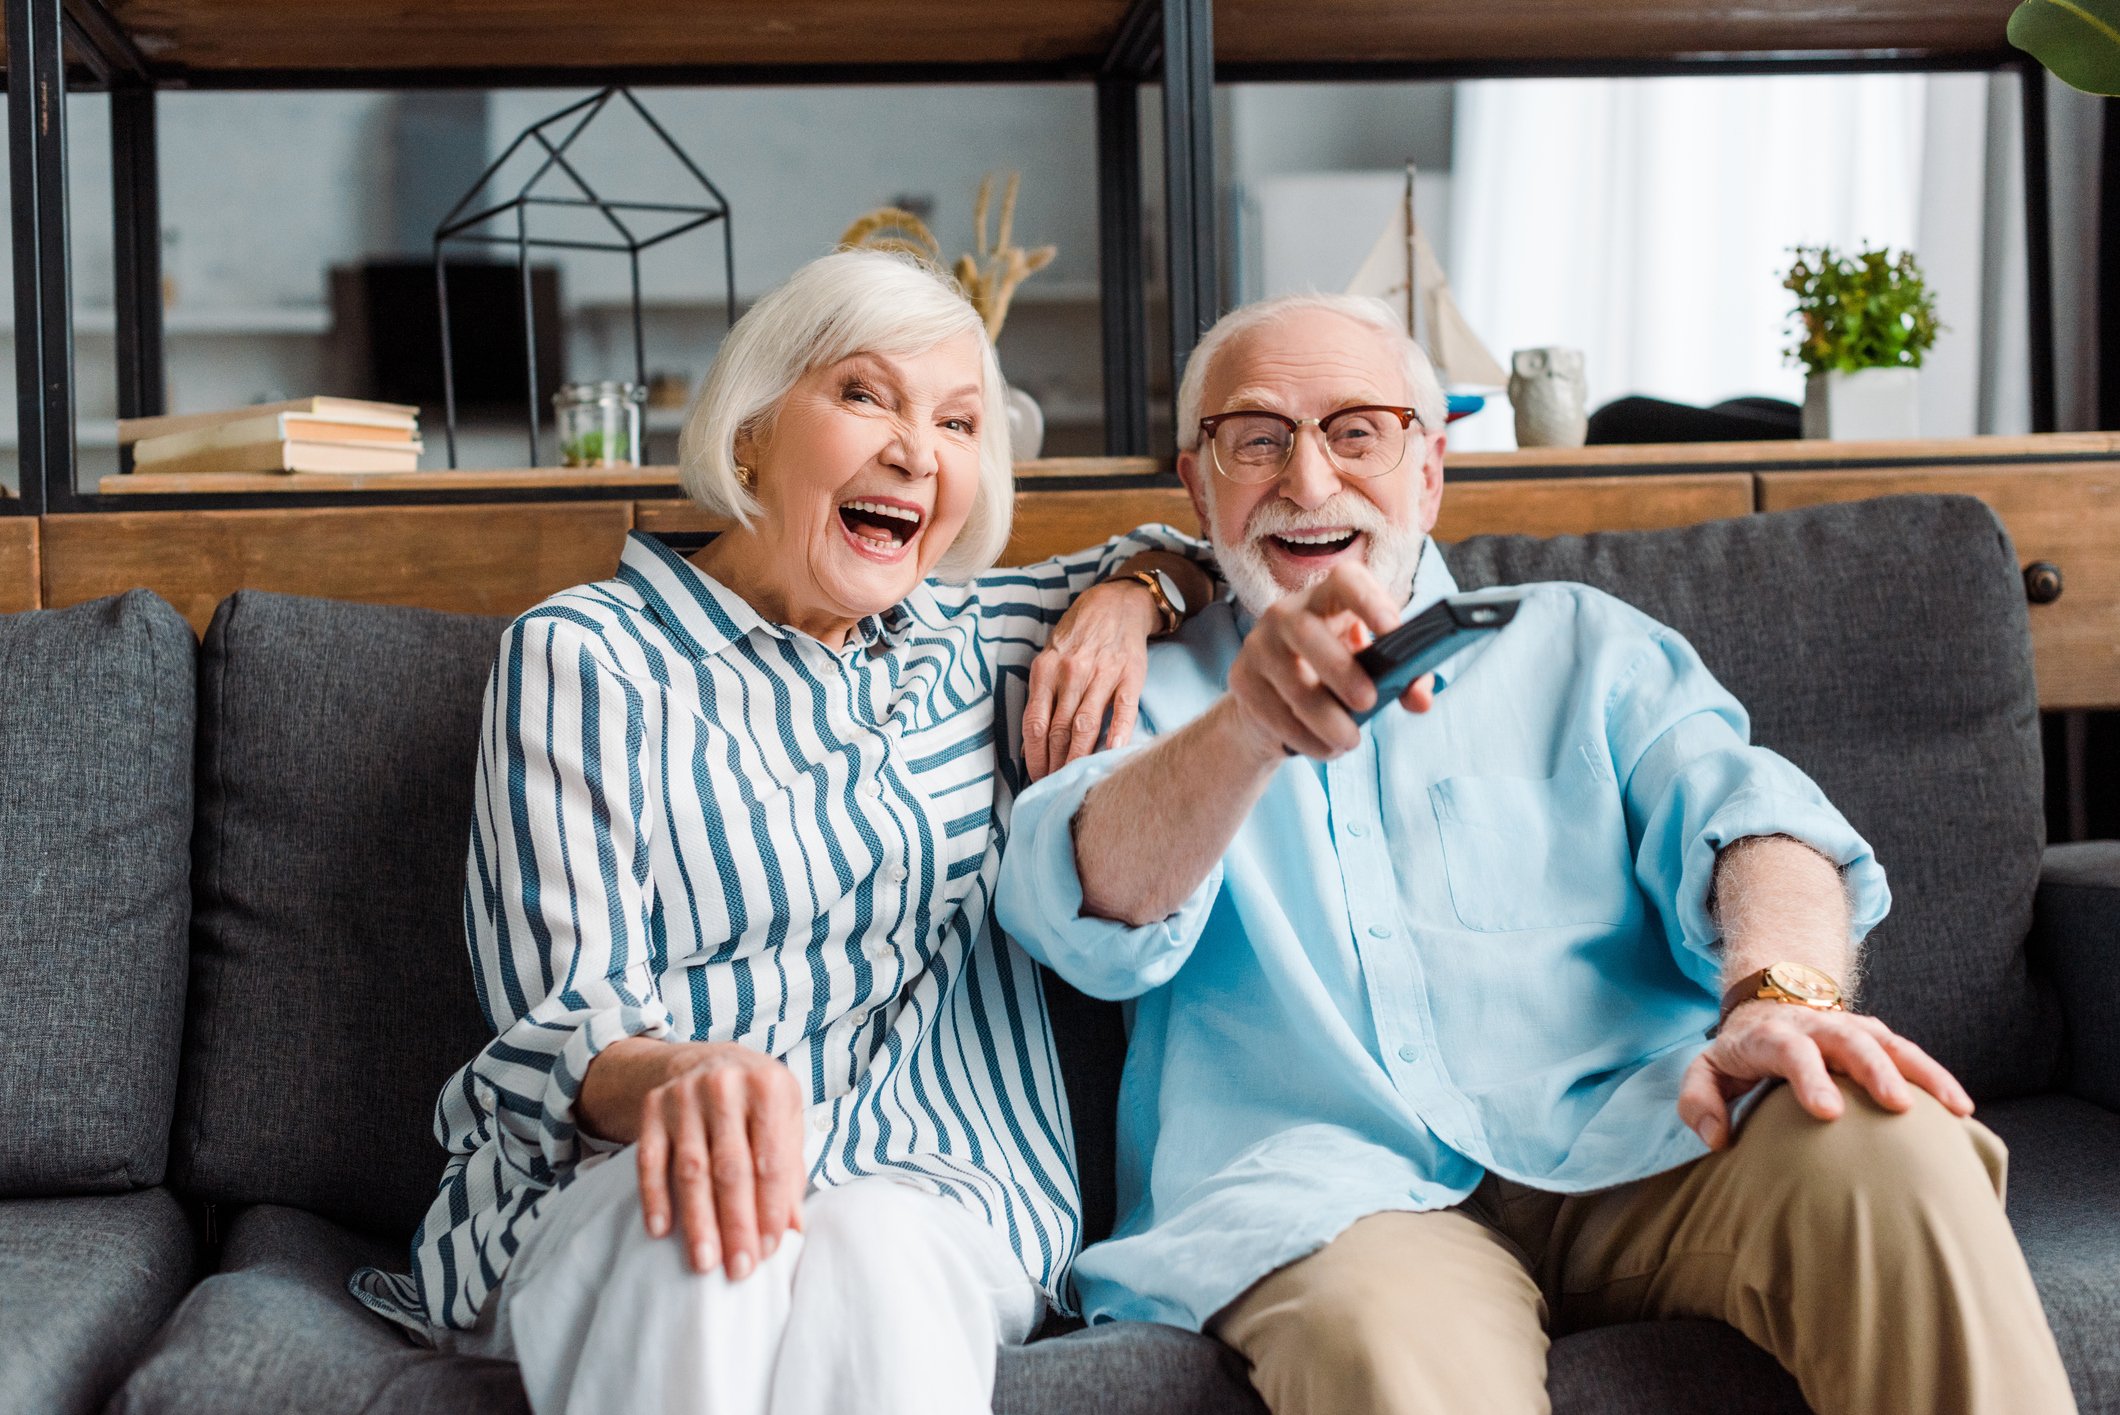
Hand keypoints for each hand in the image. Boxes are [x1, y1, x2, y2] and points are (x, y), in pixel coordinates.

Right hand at [634, 1042, 804, 1278]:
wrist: (708, 1059)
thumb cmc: (757, 1101)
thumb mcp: (784, 1121)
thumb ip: (789, 1171)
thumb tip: (793, 1230)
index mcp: (768, 1087)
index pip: (771, 1161)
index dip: (770, 1210)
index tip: (769, 1251)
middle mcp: (725, 1086)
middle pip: (731, 1169)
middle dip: (736, 1224)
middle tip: (739, 1269)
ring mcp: (684, 1096)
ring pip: (690, 1170)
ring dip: (697, 1220)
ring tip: (704, 1262)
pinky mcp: (653, 1108)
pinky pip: (650, 1160)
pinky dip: (654, 1197)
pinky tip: (660, 1231)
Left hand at [1024, 579, 1161, 780]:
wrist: (1116, 604)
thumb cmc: (1078, 637)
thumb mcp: (1050, 659)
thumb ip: (1043, 696)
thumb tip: (1032, 742)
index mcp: (1046, 670)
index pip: (1035, 723)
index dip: (1034, 756)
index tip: (1035, 778)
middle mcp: (1071, 672)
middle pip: (1059, 729)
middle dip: (1054, 764)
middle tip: (1052, 788)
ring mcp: (1102, 673)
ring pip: (1086, 725)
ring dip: (1077, 758)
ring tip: (1073, 781)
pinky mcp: (1130, 675)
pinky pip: (1122, 710)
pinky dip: (1117, 734)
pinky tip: (1111, 755)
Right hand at [1225, 562, 1433, 761]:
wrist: (1274, 701)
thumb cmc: (1337, 675)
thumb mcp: (1373, 670)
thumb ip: (1405, 680)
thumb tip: (1420, 701)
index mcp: (1327, 598)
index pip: (1345, 580)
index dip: (1369, 600)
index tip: (1391, 630)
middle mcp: (1286, 613)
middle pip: (1306, 632)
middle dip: (1340, 669)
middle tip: (1369, 702)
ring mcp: (1258, 645)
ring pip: (1291, 681)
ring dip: (1325, 718)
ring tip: (1351, 741)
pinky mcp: (1241, 679)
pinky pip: (1273, 712)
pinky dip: (1305, 737)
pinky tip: (1325, 749)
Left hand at [1678, 1003, 1974, 1149]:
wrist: (1769, 1008)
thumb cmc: (1739, 1053)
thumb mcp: (1706, 1072)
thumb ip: (1699, 1102)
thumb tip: (1717, 1140)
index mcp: (1772, 1036)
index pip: (1791, 1050)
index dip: (1809, 1077)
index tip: (1828, 1111)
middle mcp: (1817, 1026)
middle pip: (1849, 1040)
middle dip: (1875, 1070)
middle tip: (1897, 1106)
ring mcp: (1851, 1028)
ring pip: (1890, 1043)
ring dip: (1921, 1072)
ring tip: (1953, 1106)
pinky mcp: (1876, 1038)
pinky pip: (1910, 1055)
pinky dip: (1936, 1076)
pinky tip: (1960, 1108)